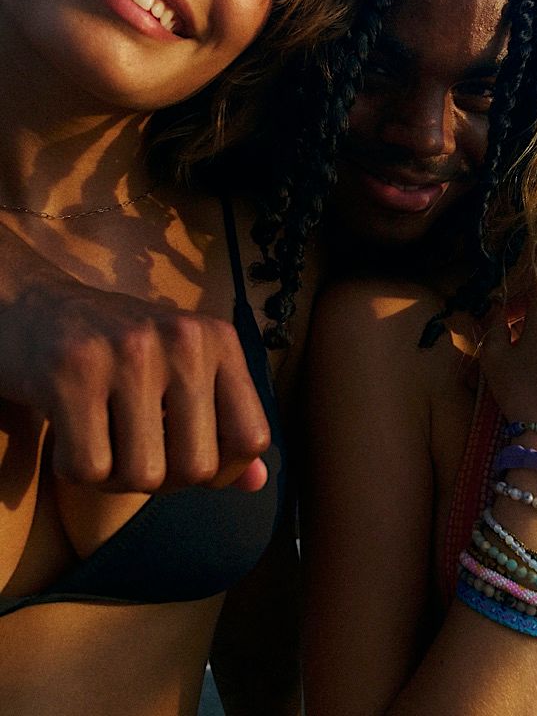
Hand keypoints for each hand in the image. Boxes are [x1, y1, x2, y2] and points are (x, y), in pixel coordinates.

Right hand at [0, 278, 269, 491]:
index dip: (222, 468)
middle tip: (132, 444)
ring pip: (144, 477)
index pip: (252, 438)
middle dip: (161, 476)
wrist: (30, 305)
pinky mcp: (73, 373)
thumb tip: (256, 482)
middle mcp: (183, 340)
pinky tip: (68, 431)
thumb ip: (222, 423)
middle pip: (197, 468)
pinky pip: (89, 470)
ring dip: (114, 476)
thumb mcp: (181, 370)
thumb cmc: (116, 350)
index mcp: (218, 339)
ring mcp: (129, 353)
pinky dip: (73, 467)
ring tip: (100, 435)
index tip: (186, 453)